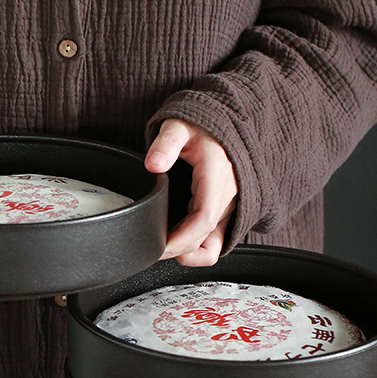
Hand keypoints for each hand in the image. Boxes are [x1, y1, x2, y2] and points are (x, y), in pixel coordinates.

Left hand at [145, 118, 237, 266]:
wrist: (222, 125)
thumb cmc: (201, 127)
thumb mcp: (179, 126)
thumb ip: (166, 143)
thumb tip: (153, 164)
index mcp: (217, 177)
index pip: (204, 218)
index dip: (181, 240)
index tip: (157, 246)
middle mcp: (227, 197)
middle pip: (205, 238)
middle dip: (176, 249)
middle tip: (149, 246)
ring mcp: (227, 208)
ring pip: (212, 247)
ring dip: (188, 252)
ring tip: (162, 244)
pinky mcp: (223, 214)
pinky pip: (215, 243)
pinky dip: (196, 249)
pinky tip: (176, 240)